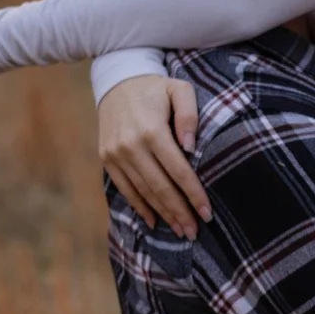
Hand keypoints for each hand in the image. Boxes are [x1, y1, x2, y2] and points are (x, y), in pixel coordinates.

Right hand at [98, 74, 210, 237]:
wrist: (117, 81)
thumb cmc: (156, 88)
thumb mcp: (179, 89)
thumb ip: (189, 115)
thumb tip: (191, 147)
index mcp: (152, 130)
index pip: (178, 170)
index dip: (194, 194)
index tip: (207, 213)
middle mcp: (131, 145)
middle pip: (160, 187)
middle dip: (180, 212)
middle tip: (194, 232)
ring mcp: (116, 153)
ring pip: (143, 192)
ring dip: (163, 214)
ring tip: (181, 230)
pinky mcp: (107, 158)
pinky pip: (125, 188)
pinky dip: (140, 207)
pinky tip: (154, 221)